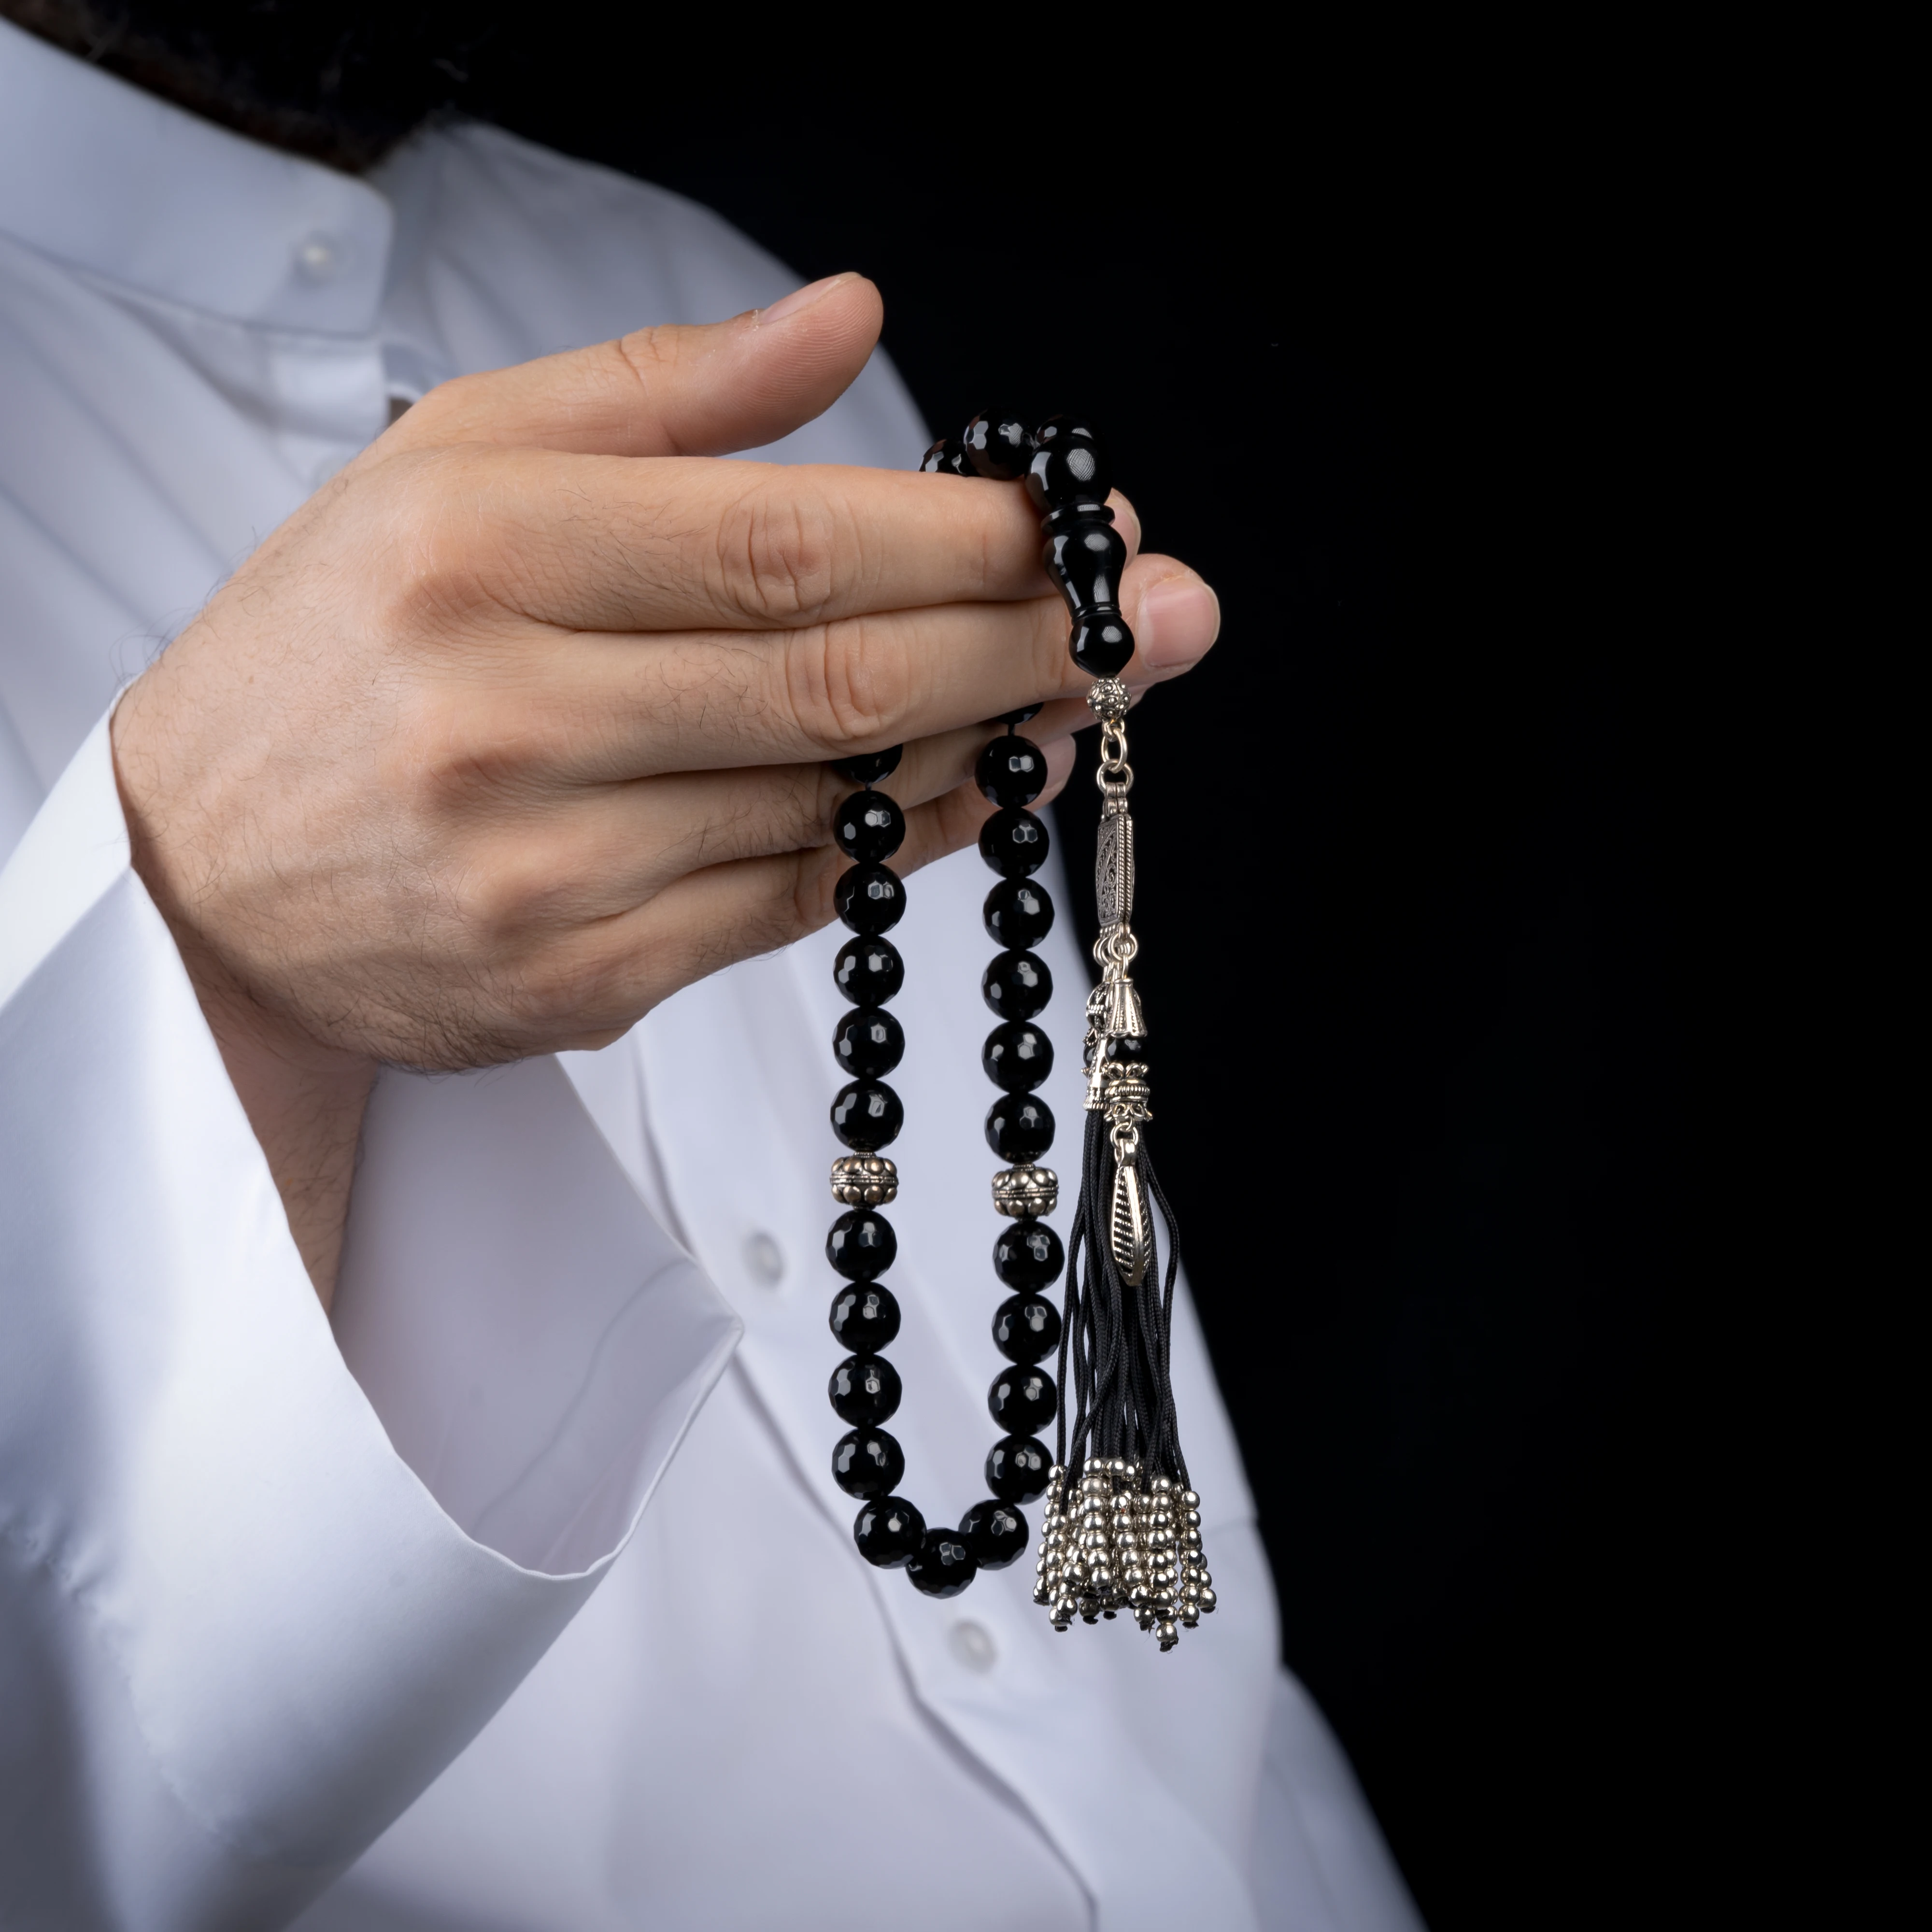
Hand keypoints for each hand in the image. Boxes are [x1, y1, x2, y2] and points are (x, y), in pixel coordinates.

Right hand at [111, 274, 1221, 1298]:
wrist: (201, 876)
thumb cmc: (334, 645)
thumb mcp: (453, 462)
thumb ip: (660, 388)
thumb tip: (843, 317)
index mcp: (477, 550)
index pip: (781, 540)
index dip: (961, 538)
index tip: (1079, 525)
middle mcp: (509, 714)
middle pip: (837, 677)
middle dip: (1029, 640)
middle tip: (1169, 614)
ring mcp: (549, 865)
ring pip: (832, 800)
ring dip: (986, 741)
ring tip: (1087, 687)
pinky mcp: (580, 976)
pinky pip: (790, 901)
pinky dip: (904, 841)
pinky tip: (977, 783)